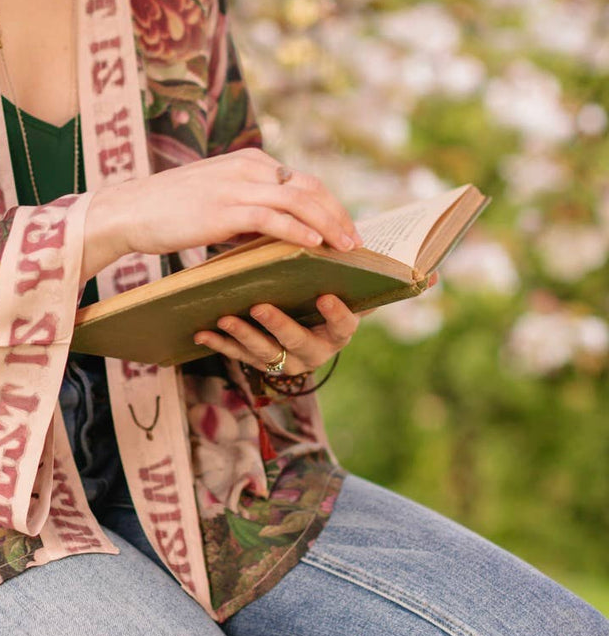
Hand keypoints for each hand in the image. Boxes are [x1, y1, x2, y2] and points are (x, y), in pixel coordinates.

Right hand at [91, 148, 364, 271]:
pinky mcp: (224, 210)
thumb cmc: (169, 210)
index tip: (346, 229)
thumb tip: (281, 231)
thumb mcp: (215, 197)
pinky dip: (299, 231)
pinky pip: (273, 218)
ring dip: (329, 224)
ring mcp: (236, 187)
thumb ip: (248, 206)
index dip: (330, 205)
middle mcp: (247, 167)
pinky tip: (315, 246)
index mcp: (248, 161)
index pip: (303, 180)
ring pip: (299, 201)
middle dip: (338, 215)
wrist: (128, 210)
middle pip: (309, 187)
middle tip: (358, 242)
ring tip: (347, 248)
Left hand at [193, 271, 439, 376]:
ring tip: (224, 316)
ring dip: (243, 335)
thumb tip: (432, 274)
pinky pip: (236, 356)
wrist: (290, 324)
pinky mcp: (255, 362)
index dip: (337, 313)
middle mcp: (314, 351)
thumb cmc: (317, 293)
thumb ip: (371, 278)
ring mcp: (284, 360)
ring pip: (263, 353)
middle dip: (280, 325)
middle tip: (261, 304)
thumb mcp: (341, 286)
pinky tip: (201, 330)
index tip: (325, 294)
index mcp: (337, 331)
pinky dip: (218, 343)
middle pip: (299, 344)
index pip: (344, 327)